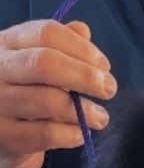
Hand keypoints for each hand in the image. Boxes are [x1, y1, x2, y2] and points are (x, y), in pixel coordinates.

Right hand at [0, 20, 116, 167]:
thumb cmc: (23, 93)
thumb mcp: (34, 62)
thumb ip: (59, 45)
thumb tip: (83, 31)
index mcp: (6, 43)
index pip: (47, 33)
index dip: (82, 48)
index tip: (104, 66)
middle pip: (46, 63)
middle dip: (86, 76)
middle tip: (109, 89)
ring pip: (48, 101)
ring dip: (84, 110)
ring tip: (101, 117)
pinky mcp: (3, 136)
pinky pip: (45, 134)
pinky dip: (71, 134)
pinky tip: (80, 133)